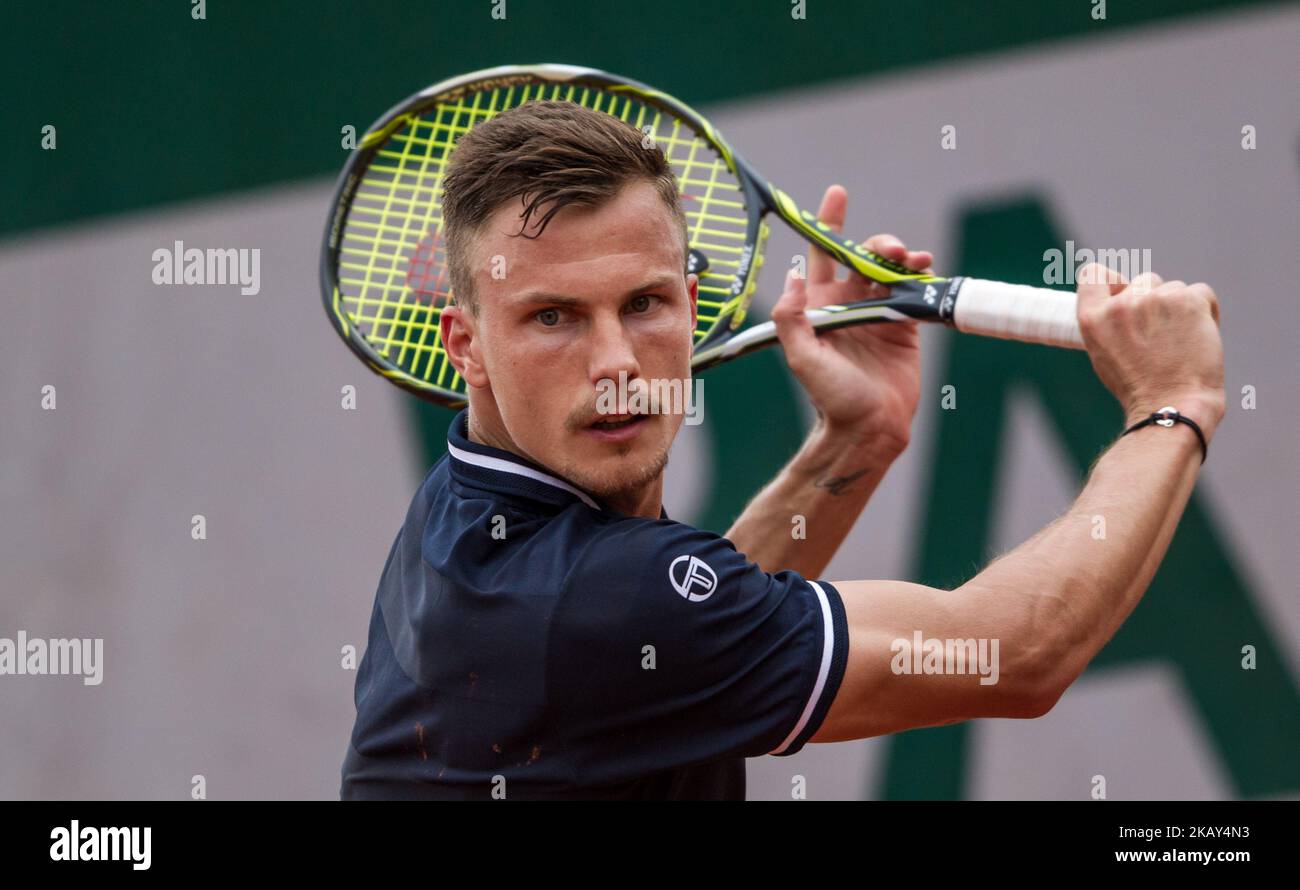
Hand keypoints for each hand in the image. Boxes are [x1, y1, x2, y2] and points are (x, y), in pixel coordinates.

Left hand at [771, 185, 930, 453]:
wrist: (869, 429)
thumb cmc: (831, 398)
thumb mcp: (802, 358)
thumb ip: (792, 317)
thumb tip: (792, 275)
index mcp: (819, 306)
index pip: (823, 255)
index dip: (829, 223)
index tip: (839, 193)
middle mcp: (848, 305)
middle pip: (863, 258)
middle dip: (878, 244)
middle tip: (892, 251)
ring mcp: (877, 315)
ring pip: (890, 271)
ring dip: (902, 258)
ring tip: (913, 260)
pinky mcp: (903, 328)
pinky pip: (914, 293)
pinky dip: (921, 278)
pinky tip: (926, 271)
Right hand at [1075, 263, 1224, 441]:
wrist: (1172, 405)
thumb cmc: (1140, 387)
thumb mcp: (1104, 354)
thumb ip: (1109, 322)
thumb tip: (1124, 298)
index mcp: (1093, 319)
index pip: (1094, 275)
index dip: (1113, 282)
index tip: (1123, 293)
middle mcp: (1121, 305)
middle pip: (1144, 280)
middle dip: (1155, 300)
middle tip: (1160, 335)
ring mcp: (1155, 300)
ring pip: (1173, 288)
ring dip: (1180, 308)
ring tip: (1180, 342)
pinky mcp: (1188, 301)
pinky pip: (1200, 293)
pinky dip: (1205, 311)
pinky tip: (1199, 336)